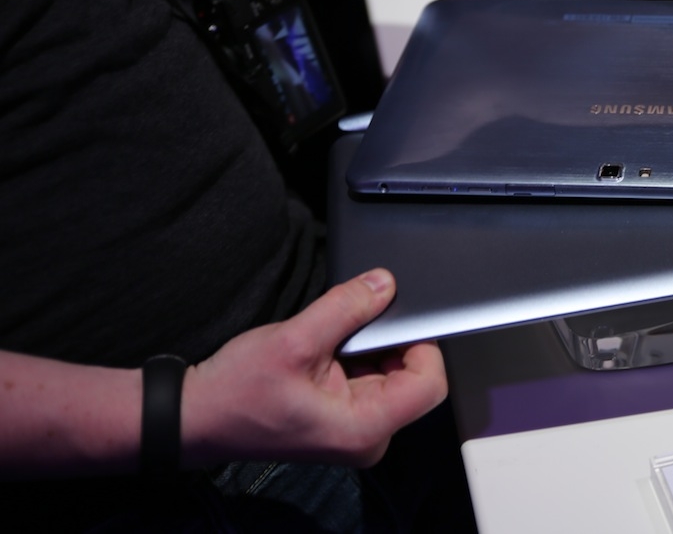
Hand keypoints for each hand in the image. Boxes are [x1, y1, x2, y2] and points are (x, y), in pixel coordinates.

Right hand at [182, 269, 446, 468]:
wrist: (195, 415)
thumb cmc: (236, 393)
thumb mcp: (295, 339)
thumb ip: (346, 307)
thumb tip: (384, 284)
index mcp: (363, 428)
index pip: (429, 382)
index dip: (419, 342)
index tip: (394, 316)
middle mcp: (367, 436)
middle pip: (413, 376)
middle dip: (388, 341)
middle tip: (352, 324)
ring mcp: (356, 428)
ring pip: (392, 373)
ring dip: (368, 347)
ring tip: (328, 341)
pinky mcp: (343, 416)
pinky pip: (371, 378)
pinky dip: (355, 356)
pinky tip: (325, 350)